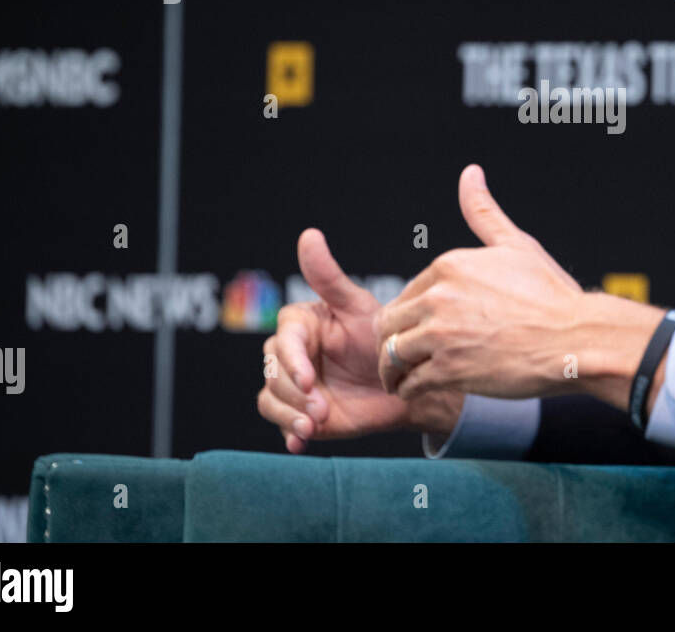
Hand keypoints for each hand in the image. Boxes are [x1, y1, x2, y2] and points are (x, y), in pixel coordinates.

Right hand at [257, 228, 462, 452]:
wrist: (403, 382)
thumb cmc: (380, 338)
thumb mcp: (359, 307)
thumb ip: (329, 278)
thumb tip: (309, 234)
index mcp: (301, 324)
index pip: (283, 340)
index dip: (292, 361)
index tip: (310, 379)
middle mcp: (291, 353)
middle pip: (272, 372)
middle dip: (294, 392)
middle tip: (320, 408)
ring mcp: (293, 384)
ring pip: (270, 398)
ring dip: (289, 413)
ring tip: (315, 424)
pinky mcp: (299, 411)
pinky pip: (280, 421)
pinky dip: (288, 432)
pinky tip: (301, 440)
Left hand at [375, 164, 663, 404]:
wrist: (578, 339)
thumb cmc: (552, 296)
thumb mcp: (516, 246)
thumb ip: (483, 213)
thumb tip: (470, 173)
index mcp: (449, 266)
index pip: (405, 294)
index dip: (408, 316)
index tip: (416, 331)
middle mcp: (439, 297)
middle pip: (389, 324)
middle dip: (390, 343)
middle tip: (400, 360)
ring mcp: (442, 335)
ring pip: (392, 356)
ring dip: (393, 372)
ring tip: (404, 381)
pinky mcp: (449, 371)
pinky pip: (411, 385)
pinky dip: (411, 392)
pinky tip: (424, 393)